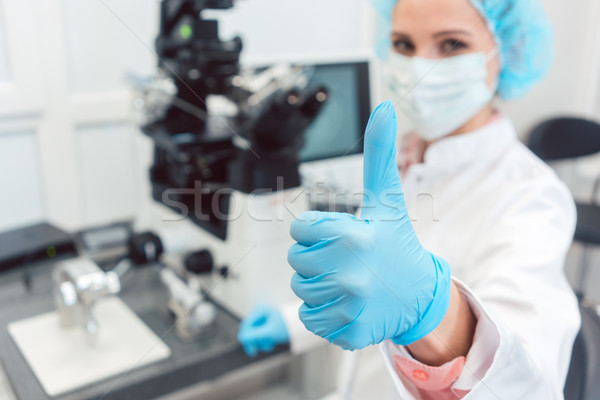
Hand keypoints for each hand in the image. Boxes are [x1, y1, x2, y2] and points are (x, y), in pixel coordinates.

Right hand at [238, 305, 289, 356]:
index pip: (246, 325)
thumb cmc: (287, 326)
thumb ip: (255, 336)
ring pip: (253, 334)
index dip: (247, 338)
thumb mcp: (270, 332)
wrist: (298, 327)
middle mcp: (259, 312)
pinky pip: (258, 335)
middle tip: (255, 352)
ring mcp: (261, 318)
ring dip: (260, 342)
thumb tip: (241, 339)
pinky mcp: (264, 324)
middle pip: (248, 330)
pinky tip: (271, 343)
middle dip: (255, 341)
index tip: (250, 350)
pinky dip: (263, 340)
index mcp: (259, 309)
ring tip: (270, 344)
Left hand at [287, 100, 450, 349]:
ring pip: (301, 289)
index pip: (300, 229)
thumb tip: (384, 106)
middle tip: (347, 259)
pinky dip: (324, 312)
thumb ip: (379, 154)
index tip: (341, 235)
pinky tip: (348, 303)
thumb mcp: (387, 200)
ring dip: (319, 284)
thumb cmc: (397, 244)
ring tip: (348, 280)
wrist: (419, 295)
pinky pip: (310, 318)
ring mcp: (349, 307)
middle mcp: (350, 273)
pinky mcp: (347, 332)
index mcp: (353, 237)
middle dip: (316, 256)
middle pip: (296, 260)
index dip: (317, 230)